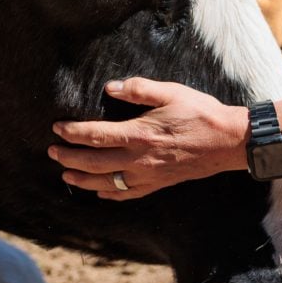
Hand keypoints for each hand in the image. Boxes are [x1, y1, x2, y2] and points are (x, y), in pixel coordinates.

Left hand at [49, 78, 248, 199]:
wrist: (229, 142)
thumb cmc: (200, 113)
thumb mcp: (170, 92)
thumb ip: (138, 90)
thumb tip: (110, 88)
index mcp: (139, 134)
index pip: (95, 136)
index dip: (72, 133)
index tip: (56, 128)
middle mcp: (139, 159)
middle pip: (94, 163)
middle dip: (69, 158)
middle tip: (52, 152)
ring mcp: (148, 175)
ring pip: (107, 183)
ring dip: (83, 180)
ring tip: (66, 176)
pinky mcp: (159, 183)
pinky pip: (128, 194)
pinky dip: (110, 194)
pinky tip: (100, 193)